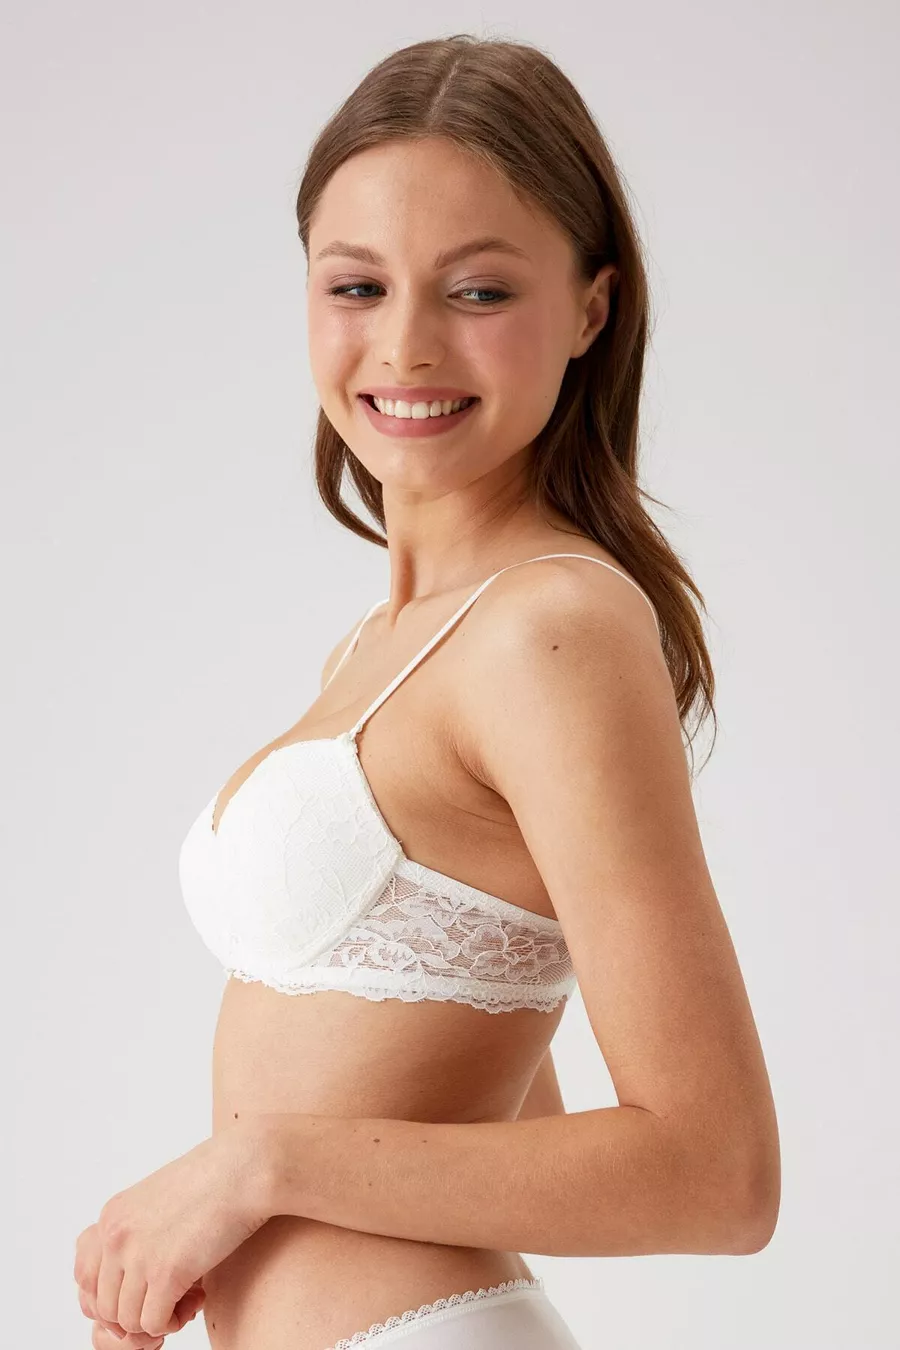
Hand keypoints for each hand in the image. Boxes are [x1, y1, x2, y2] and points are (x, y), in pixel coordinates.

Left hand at [74, 1122, 270, 1337]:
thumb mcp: (159, 1199)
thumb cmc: (215, 1178)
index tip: (142, 1296)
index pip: (85, 1278)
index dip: (113, 1297)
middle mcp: (116, 1235)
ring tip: (188, 1297)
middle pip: (104, 1305)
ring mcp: (138, 1255)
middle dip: (136, 1312)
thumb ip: (138, 1232)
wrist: (246, 1168)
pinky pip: (154, 1324)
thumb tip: (133, 1281)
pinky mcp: (167, 1273)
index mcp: (112, 1215)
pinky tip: (197, 1298)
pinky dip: (173, 1322)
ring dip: (158, 1318)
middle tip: (170, 1299)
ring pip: (127, 1321)